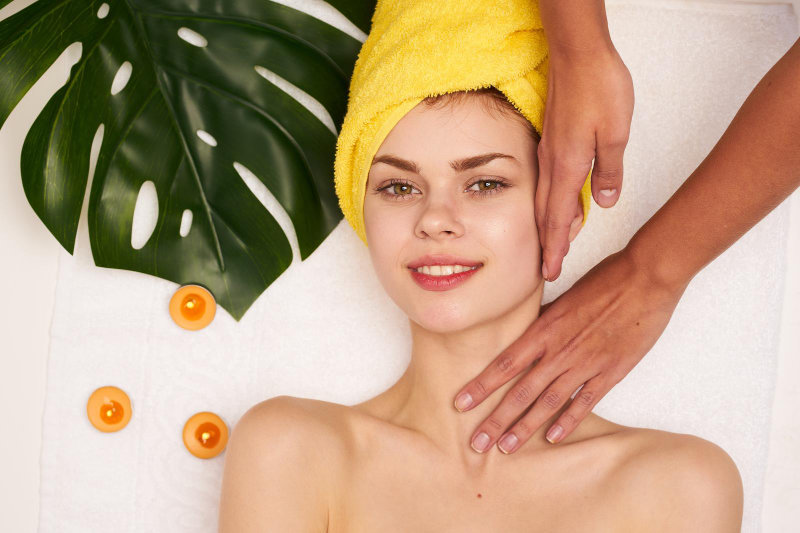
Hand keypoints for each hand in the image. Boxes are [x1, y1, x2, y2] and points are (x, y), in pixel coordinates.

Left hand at [453, 247, 685, 452]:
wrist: (646, 278)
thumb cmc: (605, 280)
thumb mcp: (564, 296)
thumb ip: (543, 318)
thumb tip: (525, 329)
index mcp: (544, 329)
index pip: (504, 364)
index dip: (481, 386)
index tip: (460, 404)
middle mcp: (559, 350)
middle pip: (520, 391)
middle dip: (495, 419)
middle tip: (476, 442)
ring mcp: (585, 363)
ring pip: (548, 402)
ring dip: (525, 427)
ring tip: (506, 447)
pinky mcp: (611, 371)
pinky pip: (585, 402)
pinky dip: (568, 421)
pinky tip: (553, 438)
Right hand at [537, 46, 633, 280]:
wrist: (579, 54)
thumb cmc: (598, 88)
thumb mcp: (615, 134)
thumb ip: (609, 171)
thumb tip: (604, 201)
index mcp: (567, 167)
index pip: (557, 219)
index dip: (555, 248)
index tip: (551, 271)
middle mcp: (552, 163)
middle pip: (546, 214)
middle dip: (548, 244)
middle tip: (547, 269)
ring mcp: (550, 151)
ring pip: (546, 198)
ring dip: (550, 224)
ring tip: (554, 245)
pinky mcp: (553, 140)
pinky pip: (549, 181)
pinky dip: (552, 202)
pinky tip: (560, 204)